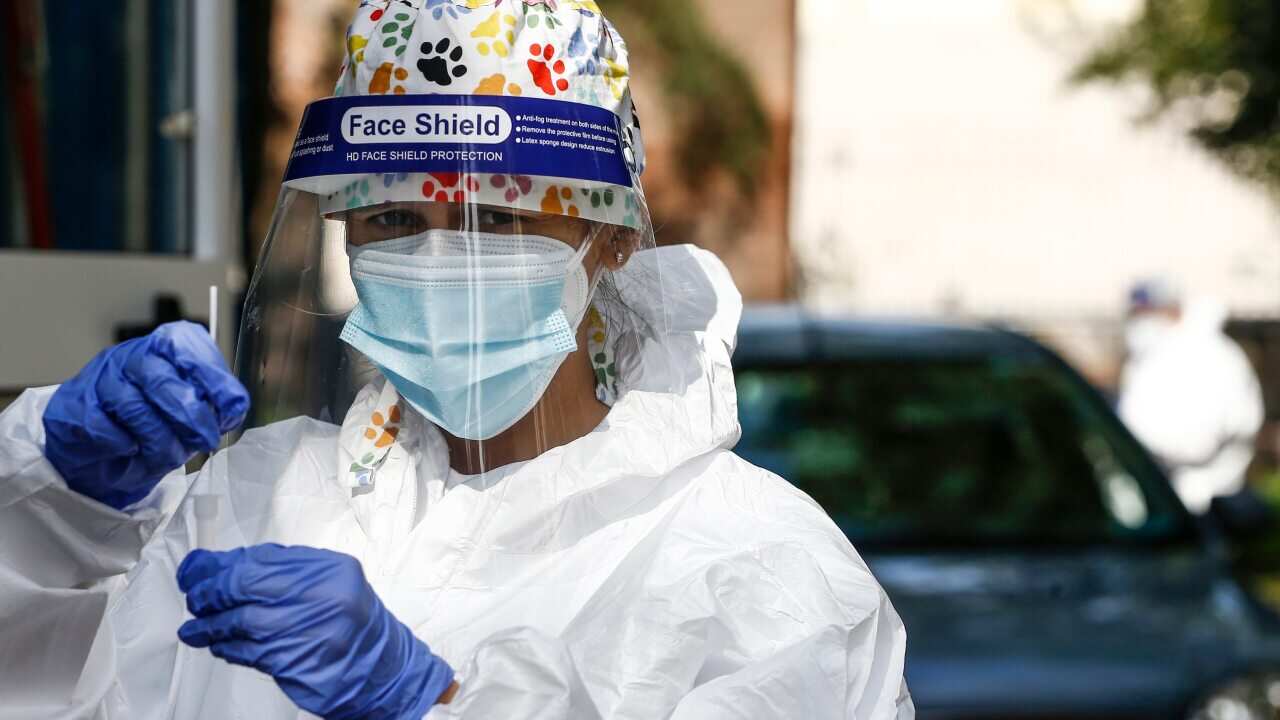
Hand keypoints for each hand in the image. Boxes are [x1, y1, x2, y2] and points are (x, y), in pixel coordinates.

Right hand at [42, 321, 248, 508]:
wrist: (102, 446)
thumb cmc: (153, 419)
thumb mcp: (190, 407)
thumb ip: (212, 403)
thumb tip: (233, 408)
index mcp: (164, 346)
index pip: (187, 346)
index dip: (213, 377)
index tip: (232, 406)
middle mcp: (131, 356)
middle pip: (162, 380)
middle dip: (190, 417)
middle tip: (205, 440)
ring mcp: (99, 379)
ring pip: (135, 408)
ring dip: (158, 440)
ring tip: (169, 456)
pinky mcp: (75, 408)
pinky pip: (104, 429)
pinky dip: (125, 445)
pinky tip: (133, 449)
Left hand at [177, 544, 454, 719]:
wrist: (383, 670)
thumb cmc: (352, 623)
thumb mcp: (330, 584)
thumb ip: (287, 572)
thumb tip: (228, 566)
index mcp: (329, 568)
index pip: (262, 559)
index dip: (222, 564)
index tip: (197, 569)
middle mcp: (320, 595)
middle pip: (247, 584)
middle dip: (211, 590)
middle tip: (193, 597)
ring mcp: (307, 628)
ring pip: (241, 620)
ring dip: (210, 624)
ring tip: (193, 628)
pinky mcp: (294, 661)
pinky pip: (248, 650)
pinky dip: (226, 647)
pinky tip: (217, 645)